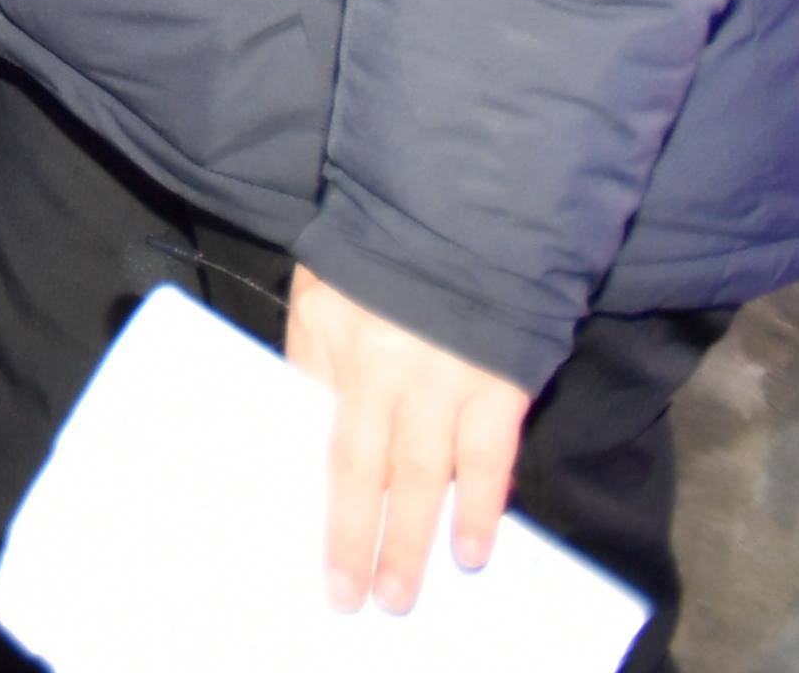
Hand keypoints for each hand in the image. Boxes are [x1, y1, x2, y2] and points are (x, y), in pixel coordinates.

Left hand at [282, 268, 530, 614]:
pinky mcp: (498, 380)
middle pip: (359, 465)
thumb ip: (318, 352)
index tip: (300, 533)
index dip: (308, 483)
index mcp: (327, 330)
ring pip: (421, 473)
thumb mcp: (326, 286)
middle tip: (349, 596)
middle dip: (353, 537)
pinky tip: (473, 548)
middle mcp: (379, 360)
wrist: (468, 203)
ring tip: (402, 592)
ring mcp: (441, 373)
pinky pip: (488, 456)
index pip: (309, 423)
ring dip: (413, 539)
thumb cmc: (385, 249)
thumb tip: (312, 424)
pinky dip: (481, 506)